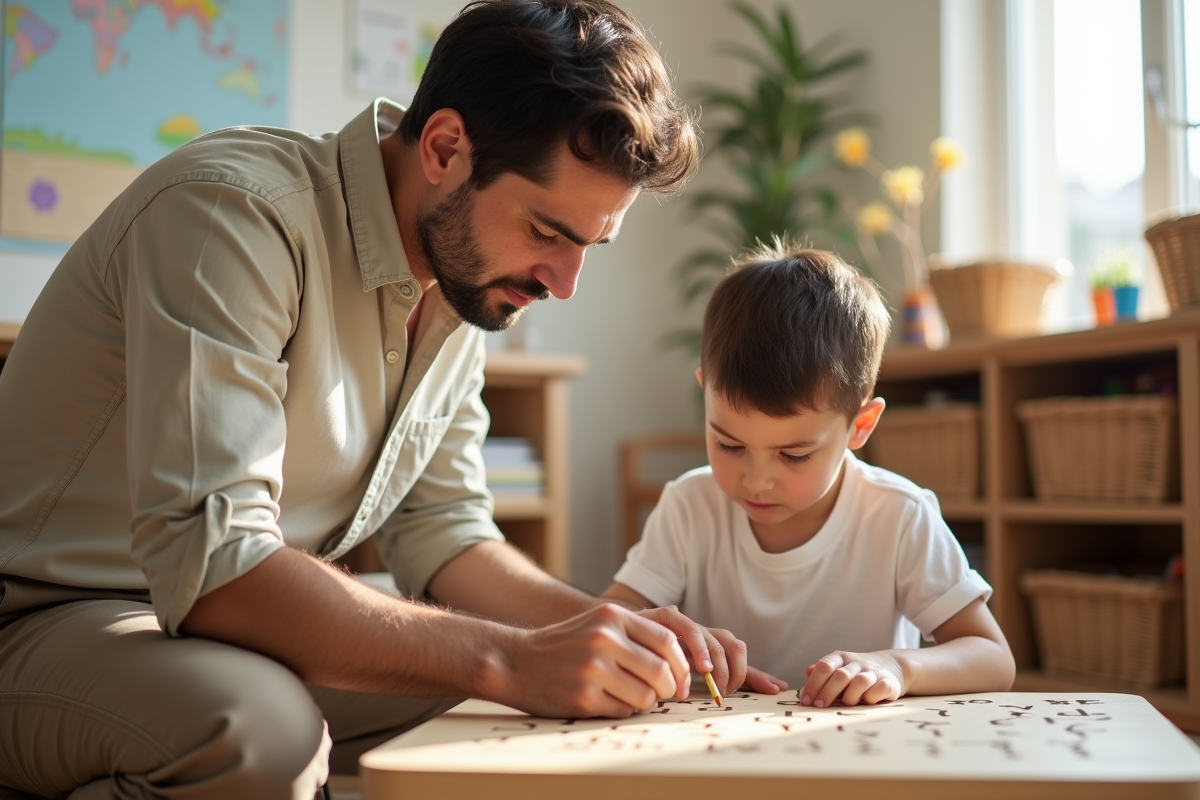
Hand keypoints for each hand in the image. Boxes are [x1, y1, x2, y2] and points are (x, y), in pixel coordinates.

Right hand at [499, 603, 690, 717]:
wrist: (515, 661)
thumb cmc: (564, 645)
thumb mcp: (598, 623)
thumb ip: (636, 634)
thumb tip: (683, 661)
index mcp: (612, 616)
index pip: (667, 641)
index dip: (682, 664)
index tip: (681, 678)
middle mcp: (604, 639)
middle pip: (661, 671)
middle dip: (669, 688)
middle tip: (664, 694)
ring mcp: (593, 669)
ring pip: (646, 696)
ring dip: (645, 702)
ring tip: (628, 695)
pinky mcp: (583, 696)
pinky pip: (623, 710)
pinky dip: (623, 710)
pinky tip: (605, 701)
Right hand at [634, 606, 787, 694]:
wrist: (606, 640)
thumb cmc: (642, 664)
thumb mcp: (678, 680)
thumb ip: (703, 687)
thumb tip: (742, 702)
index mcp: (703, 646)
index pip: (738, 657)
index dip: (757, 673)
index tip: (774, 689)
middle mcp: (697, 632)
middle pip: (731, 644)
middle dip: (735, 670)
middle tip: (725, 692)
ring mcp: (680, 623)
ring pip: (712, 636)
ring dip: (716, 661)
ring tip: (712, 680)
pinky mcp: (662, 615)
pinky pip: (684, 626)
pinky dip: (695, 647)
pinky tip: (696, 667)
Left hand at [800, 650, 906, 707]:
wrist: (890, 666)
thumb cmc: (855, 673)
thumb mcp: (837, 669)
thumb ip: (821, 675)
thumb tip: (806, 678)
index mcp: (841, 658)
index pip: (824, 666)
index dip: (813, 684)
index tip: (806, 701)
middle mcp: (857, 662)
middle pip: (840, 675)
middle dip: (827, 693)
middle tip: (819, 707)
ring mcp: (873, 671)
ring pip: (860, 681)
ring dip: (850, 696)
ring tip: (845, 704)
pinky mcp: (889, 682)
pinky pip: (880, 689)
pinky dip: (871, 697)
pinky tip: (866, 702)